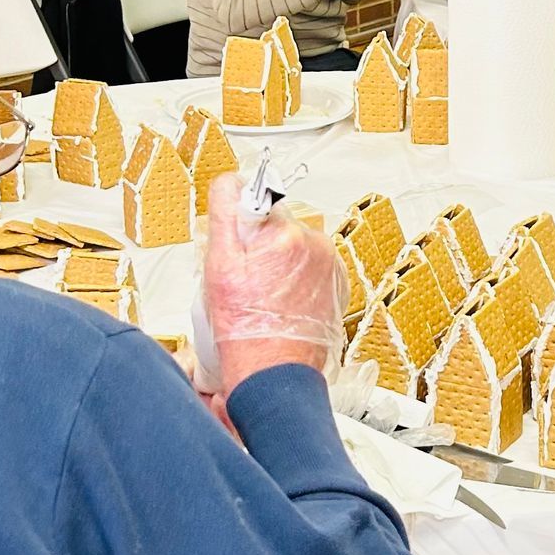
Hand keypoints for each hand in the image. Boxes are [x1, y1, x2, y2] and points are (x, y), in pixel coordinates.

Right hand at [204, 173, 348, 389]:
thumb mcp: (219, 266)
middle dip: (256, 247)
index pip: (255, 202)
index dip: (237, 226)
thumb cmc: (246, 329)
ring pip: (290, 248)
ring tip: (262, 297)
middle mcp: (313, 245)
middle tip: (243, 281)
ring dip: (275, 265)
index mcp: (285, 235)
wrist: (275, 372)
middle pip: (273, 227)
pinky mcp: (336, 283)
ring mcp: (328, 265)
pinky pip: (308, 268)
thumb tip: (232, 182)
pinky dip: (294, 280)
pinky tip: (279, 303)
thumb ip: (226, 214)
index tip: (233, 245)